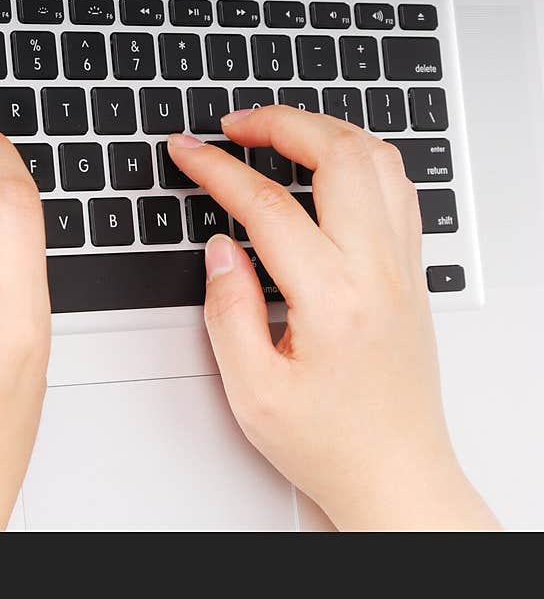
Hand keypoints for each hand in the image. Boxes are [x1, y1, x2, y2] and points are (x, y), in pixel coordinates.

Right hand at [167, 106, 498, 530]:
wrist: (395, 475)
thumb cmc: (332, 444)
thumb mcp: (254, 393)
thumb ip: (228, 311)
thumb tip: (220, 250)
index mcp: (332, 299)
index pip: (268, 206)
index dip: (218, 169)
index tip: (188, 152)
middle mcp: (377, 272)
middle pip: (339, 155)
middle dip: (280, 123)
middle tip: (235, 125)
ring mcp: (401, 268)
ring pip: (378, 162)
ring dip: (325, 131)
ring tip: (278, 133)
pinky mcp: (410, 275)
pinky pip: (396, 190)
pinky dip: (359, 159)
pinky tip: (328, 168)